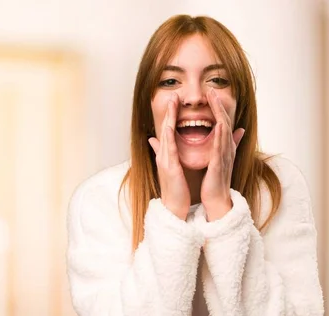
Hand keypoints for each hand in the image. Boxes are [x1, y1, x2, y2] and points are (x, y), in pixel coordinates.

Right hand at [148, 93, 190, 219]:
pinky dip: (172, 133)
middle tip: (173, 94)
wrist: (173, 207)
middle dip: (169, 111)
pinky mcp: (169, 166)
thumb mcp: (169, 168)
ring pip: (166, 133)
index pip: (167, 131)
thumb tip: (153, 140)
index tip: (174, 101)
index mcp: (165, 154)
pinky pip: (170, 146)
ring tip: (173, 102)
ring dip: (169, 117)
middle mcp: (163, 154)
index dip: (170, 115)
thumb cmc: (175, 189)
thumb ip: (161, 153)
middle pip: (165, 128)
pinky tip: (174, 123)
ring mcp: (164, 159)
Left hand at [201, 88, 244, 220]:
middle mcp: (226, 149)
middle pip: (224, 122)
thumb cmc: (216, 181)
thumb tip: (239, 130)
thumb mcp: (222, 159)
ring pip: (224, 132)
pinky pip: (220, 148)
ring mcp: (224, 156)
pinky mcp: (219, 165)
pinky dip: (221, 136)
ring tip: (215, 100)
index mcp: (224, 147)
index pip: (222, 123)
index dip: (218, 108)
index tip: (212, 93)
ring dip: (219, 115)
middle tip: (212, 90)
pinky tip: (219, 125)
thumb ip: (228, 144)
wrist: (216, 200)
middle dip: (219, 106)